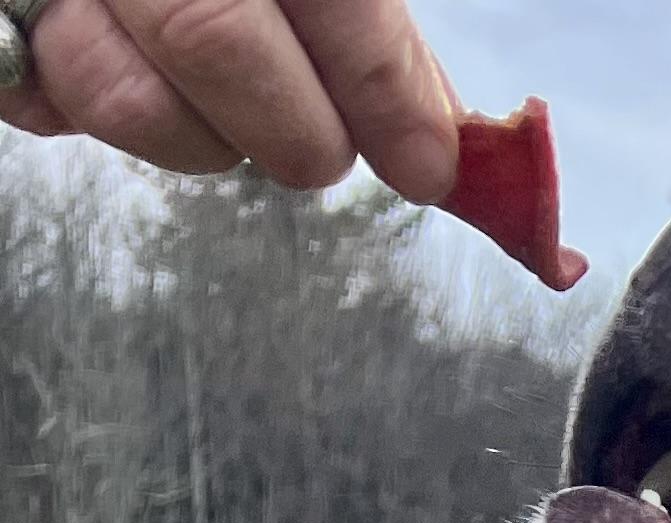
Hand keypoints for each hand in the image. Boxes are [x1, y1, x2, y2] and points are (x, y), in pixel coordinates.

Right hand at [0, 0, 456, 196]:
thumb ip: (358, 15)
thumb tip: (429, 119)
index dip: (381, 84)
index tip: (426, 161)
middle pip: (216, 38)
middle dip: (294, 130)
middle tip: (323, 152)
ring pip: (123, 94)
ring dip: (200, 138)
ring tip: (230, 111)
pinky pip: (44, 105)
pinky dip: (94, 116)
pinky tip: (141, 82)